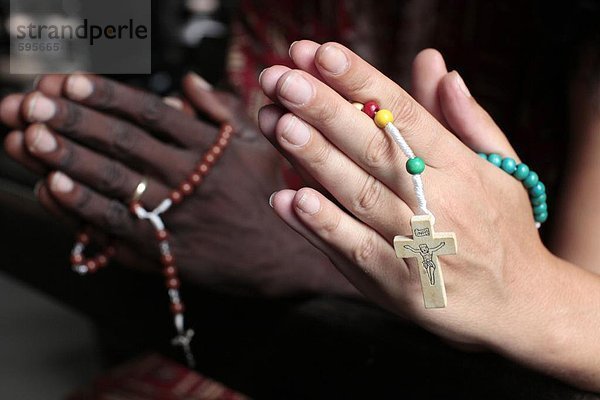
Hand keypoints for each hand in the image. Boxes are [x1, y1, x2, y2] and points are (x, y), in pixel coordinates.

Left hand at [1, 73, 354, 296]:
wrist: (284, 258)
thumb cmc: (268, 196)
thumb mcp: (259, 146)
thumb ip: (224, 110)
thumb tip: (189, 81)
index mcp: (212, 148)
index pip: (151, 113)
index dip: (108, 96)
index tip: (71, 82)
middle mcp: (191, 177)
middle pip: (124, 142)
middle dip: (74, 120)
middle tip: (33, 102)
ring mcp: (177, 215)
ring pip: (115, 181)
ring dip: (69, 157)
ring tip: (30, 136)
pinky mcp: (166, 250)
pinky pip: (117, 226)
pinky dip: (83, 206)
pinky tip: (53, 187)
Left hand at [258, 40, 578, 370]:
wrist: (521, 306)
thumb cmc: (504, 228)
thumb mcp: (498, 166)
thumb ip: (464, 117)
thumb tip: (436, 65)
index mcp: (460, 166)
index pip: (403, 114)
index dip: (362, 82)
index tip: (324, 54)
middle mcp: (437, 201)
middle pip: (373, 148)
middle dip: (325, 110)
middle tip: (284, 79)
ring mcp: (414, 244)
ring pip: (357, 194)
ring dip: (314, 159)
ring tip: (278, 123)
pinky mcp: (395, 283)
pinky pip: (353, 249)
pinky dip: (321, 226)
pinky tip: (288, 200)